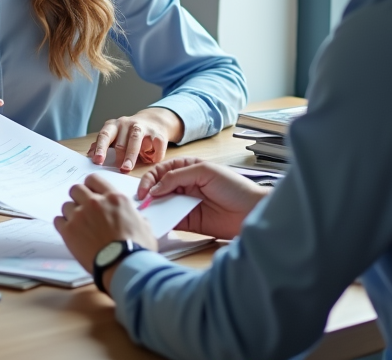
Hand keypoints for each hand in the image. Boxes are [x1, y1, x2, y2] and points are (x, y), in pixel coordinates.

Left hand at [54, 174, 157, 291]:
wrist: (123, 265)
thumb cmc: (137, 248)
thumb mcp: (144, 226)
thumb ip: (135, 216)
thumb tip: (136, 218)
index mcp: (114, 198)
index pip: (93, 179)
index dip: (90, 186)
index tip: (91, 194)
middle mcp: (95, 202)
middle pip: (76, 189)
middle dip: (78, 197)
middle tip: (83, 209)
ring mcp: (80, 215)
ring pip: (66, 205)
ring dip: (71, 213)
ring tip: (78, 225)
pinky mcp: (69, 231)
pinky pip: (58, 220)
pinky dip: (63, 225)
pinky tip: (70, 232)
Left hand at [88, 108, 183, 171]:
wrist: (154, 121)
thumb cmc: (129, 134)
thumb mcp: (115, 137)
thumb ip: (104, 145)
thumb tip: (90, 155)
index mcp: (114, 126)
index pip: (105, 136)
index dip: (100, 148)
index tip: (97, 160)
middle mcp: (127, 124)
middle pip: (121, 141)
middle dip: (119, 156)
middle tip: (116, 169)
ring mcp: (143, 127)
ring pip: (135, 140)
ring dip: (131, 156)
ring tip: (127, 168)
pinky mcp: (158, 133)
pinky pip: (155, 144)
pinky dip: (154, 154)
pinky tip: (151, 161)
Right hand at [136, 157, 269, 239]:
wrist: (251, 211)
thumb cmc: (234, 187)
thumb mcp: (205, 171)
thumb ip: (178, 176)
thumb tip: (156, 187)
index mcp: (188, 169)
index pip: (162, 171)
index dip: (151, 179)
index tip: (145, 190)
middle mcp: (185, 185)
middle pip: (158, 187)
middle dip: (147, 193)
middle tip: (141, 202)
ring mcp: (186, 203)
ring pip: (162, 204)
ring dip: (153, 208)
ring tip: (145, 213)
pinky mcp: (189, 222)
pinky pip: (171, 220)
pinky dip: (162, 221)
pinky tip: (157, 222)